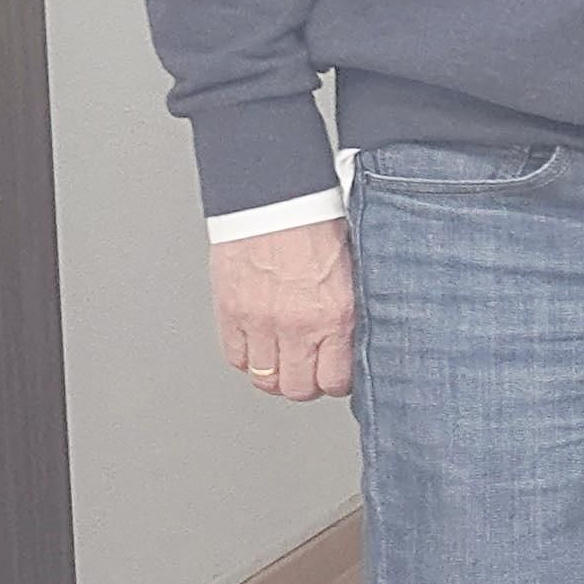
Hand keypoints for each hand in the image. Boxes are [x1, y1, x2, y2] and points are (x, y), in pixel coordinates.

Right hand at [212, 218, 353, 400]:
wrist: (275, 196)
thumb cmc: (316, 224)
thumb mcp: (352, 271)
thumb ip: (349, 312)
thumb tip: (351, 342)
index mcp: (335, 314)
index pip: (335, 380)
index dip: (336, 382)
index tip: (334, 374)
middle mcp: (297, 324)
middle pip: (298, 388)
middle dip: (306, 383)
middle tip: (308, 370)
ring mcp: (260, 320)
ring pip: (265, 379)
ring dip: (275, 374)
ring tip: (283, 358)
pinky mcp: (231, 310)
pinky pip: (236, 357)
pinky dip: (247, 356)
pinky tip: (259, 343)